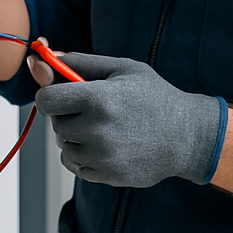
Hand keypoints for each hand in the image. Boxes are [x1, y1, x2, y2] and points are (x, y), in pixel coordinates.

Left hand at [33, 53, 226, 187]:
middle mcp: (98, 130)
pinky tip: (102, 144)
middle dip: (66, 113)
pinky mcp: (107, 176)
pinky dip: (81, 155)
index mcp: (99, 98)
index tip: (59, 93)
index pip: (46, 100)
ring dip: (73, 135)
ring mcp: (102, 157)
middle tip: (89, 108)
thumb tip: (46, 56)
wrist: (186, 135)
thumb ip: (81, 62)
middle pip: (55, 122)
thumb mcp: (121, 68)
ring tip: (100, 125)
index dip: (49, 94)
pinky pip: (74, 165)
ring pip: (64, 145)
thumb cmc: (154, 96)